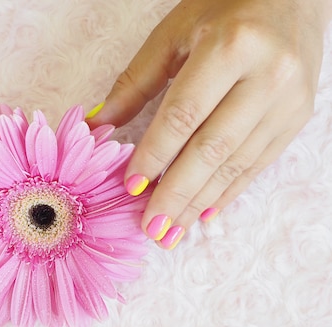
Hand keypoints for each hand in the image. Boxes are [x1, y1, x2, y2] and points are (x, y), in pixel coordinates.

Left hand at [87, 0, 330, 248]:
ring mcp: (289, 100)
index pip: (183, 115)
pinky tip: (204, 214)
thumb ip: (136, 82)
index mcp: (231, 47)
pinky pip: (258, 164)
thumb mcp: (173, 34)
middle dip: (177, 193)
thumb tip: (101, 126)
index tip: (131, 187)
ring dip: (199, 202)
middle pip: (212, 148)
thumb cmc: (223, 8)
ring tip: (171, 231)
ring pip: (237, 163)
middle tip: (151, 229)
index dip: (155, 154)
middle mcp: (268, 76)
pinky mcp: (298, 116)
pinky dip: (228, 191)